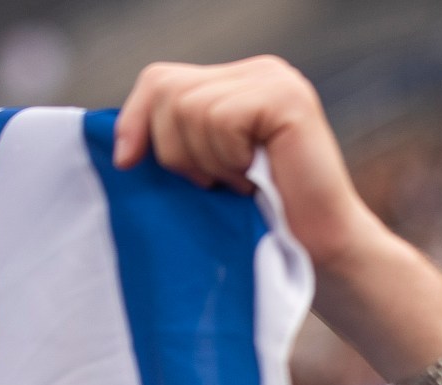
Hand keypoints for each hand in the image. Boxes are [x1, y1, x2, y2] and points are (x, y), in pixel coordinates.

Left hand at [113, 56, 383, 270]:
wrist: (321, 255)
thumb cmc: (261, 225)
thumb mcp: (204, 172)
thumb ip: (174, 139)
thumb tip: (120, 144)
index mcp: (237, 83)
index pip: (161, 79)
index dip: (135, 120)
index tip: (128, 164)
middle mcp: (258, 73)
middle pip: (169, 88)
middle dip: (174, 148)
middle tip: (212, 184)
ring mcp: (275, 82)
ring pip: (190, 107)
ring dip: (206, 160)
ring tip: (239, 184)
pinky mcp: (287, 100)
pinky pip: (221, 119)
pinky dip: (228, 159)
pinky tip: (254, 178)